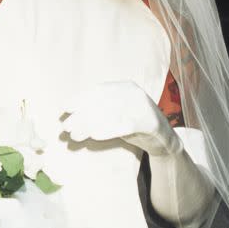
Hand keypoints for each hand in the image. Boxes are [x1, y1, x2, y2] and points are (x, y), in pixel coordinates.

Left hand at [61, 81, 179, 156]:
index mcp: (125, 87)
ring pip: (111, 114)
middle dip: (81, 115)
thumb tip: (70, 116)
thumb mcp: (116, 113)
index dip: (80, 99)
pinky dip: (109, 130)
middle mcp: (134, 93)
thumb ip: (99, 110)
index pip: (98, 90)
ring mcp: (144, 107)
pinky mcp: (151, 122)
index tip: (64, 109)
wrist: (163, 140)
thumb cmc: (134, 126)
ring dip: (90, 125)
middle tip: (66, 127)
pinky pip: (126, 125)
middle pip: (102, 102)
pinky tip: (95, 136)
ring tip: (75, 135)